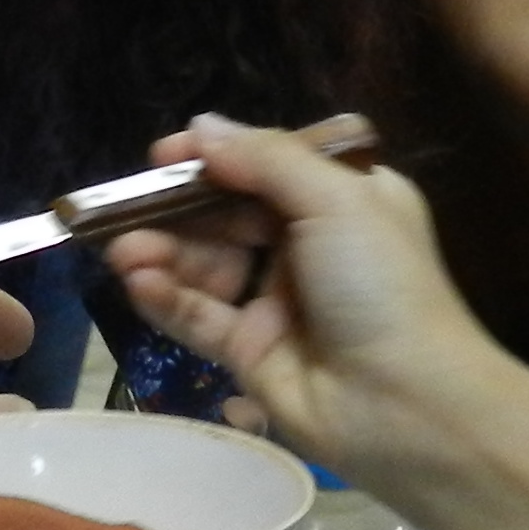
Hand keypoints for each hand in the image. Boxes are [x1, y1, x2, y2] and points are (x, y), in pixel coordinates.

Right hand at [98, 115, 512, 487]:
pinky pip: (199, 317)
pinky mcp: (250, 353)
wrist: (406, 404)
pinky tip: (138, 283)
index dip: (217, 158)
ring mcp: (277, 302)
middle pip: (226, 216)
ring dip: (161, 254)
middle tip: (122, 207)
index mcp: (342, 201)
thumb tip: (201, 126)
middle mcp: (308, 246)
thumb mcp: (336, 200)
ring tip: (122, 252)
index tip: (165, 155)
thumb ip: (265, 159)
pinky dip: (167, 298)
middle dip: (176, 210)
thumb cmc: (381, 285)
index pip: (267, 167)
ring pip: (205, 266)